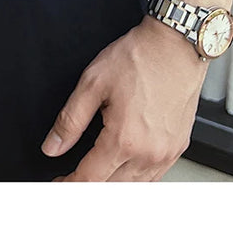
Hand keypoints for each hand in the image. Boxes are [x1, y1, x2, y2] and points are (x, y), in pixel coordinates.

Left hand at [41, 14, 209, 180]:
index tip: (59, 181)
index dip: (68, 184)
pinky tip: (125, 166)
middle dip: (89, 185)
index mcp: (124, 139)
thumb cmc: (139, 57)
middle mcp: (149, 152)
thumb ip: (70, 120)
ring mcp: (167, 152)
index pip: (89, 179)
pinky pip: (154, 176)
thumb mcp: (93, 82)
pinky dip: (136, 178)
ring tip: (97, 170)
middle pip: (112, 188)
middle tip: (73, 175)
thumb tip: (53, 146)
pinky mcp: (179, 146)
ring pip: (135, 187)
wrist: (176, 44)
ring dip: (112, 184)